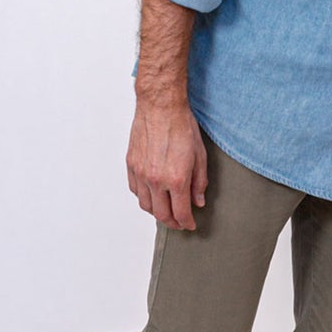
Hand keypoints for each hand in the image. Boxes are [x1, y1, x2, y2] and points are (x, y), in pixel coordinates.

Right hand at [127, 101, 207, 228]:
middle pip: (161, 214)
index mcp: (176, 179)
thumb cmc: (182, 126)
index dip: (187, 223)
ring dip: (157, 212)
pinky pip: (135, 190)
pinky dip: (144, 197)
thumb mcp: (200, 156)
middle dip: (173, 222)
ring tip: (166, 210)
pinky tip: (153, 195)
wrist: (161, 106)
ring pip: (146, 205)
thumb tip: (198, 201)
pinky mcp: (131, 165)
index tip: (190, 225)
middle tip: (179, 222)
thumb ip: (199, 182)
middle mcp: (156, 180)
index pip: (181, 213)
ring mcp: (141, 173)